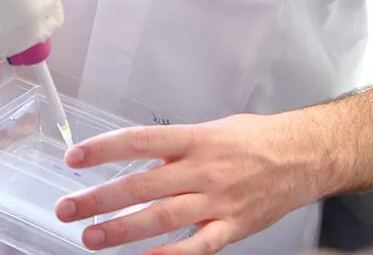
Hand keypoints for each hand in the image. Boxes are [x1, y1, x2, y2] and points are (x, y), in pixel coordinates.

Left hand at [56, 113, 321, 254]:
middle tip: (67, 209)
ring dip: (122, 230)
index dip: (103, 150)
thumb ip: (177, 148)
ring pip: (162, 218)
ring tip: (91, 238)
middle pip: (142, 184)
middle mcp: (203, 169)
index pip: (139, 141)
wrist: (305, 156)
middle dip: (100, 198)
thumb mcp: (213, 129)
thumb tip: (138, 162)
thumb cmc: (257, 140)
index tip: (74, 158)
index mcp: (195, 138)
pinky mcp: (233, 227)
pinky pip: (197, 246)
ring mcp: (218, 201)